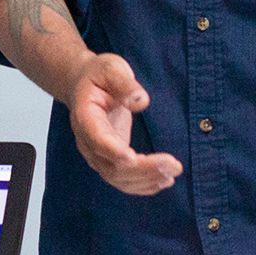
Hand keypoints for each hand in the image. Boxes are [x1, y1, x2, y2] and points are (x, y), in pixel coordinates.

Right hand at [67, 51, 183, 193]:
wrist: (83, 84)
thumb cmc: (98, 75)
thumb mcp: (111, 69)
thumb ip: (124, 84)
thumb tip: (140, 100)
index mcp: (85, 117)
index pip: (97, 139)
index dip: (114, 151)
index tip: (134, 158)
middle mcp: (88, 141)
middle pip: (111, 166)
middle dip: (143, 170)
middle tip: (173, 165)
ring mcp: (97, 153)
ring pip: (118, 178)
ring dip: (146, 180)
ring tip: (172, 173)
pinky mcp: (109, 158)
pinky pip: (123, 179)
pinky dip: (142, 185)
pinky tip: (163, 181)